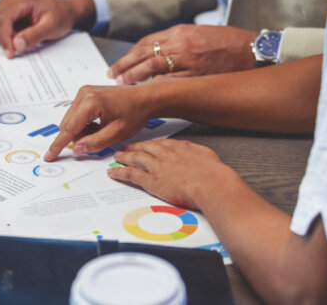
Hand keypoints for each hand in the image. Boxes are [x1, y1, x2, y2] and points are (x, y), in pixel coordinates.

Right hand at [0, 0, 94, 58]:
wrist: (65, 9)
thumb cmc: (61, 15)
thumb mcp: (52, 27)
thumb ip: (34, 36)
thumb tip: (16, 44)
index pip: (3, 20)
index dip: (4, 39)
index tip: (10, 54)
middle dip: (6, 38)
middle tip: (23, 44)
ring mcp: (7, 2)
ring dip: (7, 36)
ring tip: (25, 35)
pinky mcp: (6, 9)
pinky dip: (8, 34)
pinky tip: (22, 33)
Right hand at [44, 84, 154, 161]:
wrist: (145, 97)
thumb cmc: (135, 112)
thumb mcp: (117, 133)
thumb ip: (95, 143)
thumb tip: (77, 149)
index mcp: (91, 103)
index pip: (69, 129)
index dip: (58, 145)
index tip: (49, 156)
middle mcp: (83, 94)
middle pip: (67, 125)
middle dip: (77, 137)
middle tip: (97, 140)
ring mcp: (83, 92)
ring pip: (71, 121)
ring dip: (81, 131)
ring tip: (102, 130)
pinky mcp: (85, 93)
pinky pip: (76, 114)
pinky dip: (84, 124)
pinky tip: (99, 124)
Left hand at [108, 25, 256, 83]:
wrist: (251, 50)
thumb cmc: (227, 43)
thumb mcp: (199, 34)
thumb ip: (178, 42)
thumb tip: (158, 53)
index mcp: (180, 32)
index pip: (146, 43)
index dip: (130, 55)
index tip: (120, 64)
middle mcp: (180, 43)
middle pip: (144, 54)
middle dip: (125, 65)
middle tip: (113, 75)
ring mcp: (187, 59)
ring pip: (152, 66)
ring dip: (134, 76)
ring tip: (122, 84)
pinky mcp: (196, 74)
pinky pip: (169, 80)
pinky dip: (154, 86)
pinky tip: (143, 92)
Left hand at [108, 139, 234, 208]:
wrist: (211, 184)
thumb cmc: (214, 174)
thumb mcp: (206, 156)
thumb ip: (197, 154)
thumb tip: (196, 155)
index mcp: (179, 147)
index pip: (160, 143)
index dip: (150, 145)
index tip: (146, 145)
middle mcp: (165, 154)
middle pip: (145, 148)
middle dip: (134, 148)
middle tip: (126, 148)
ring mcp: (157, 166)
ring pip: (135, 158)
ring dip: (124, 157)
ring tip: (117, 157)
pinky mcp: (151, 180)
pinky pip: (131, 174)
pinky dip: (120, 173)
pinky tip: (113, 173)